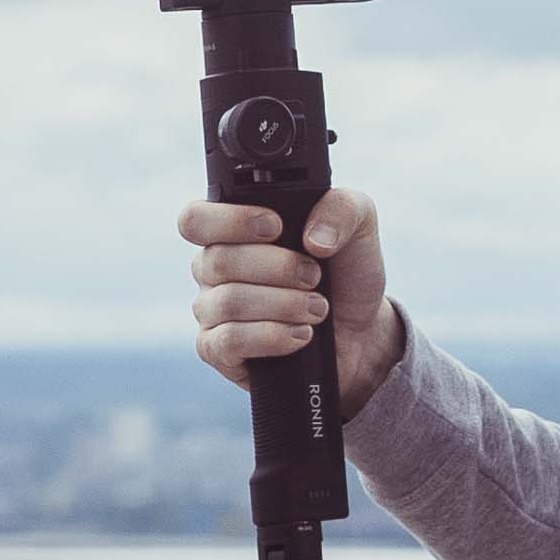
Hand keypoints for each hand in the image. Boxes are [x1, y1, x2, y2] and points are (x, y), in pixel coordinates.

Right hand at [179, 187, 403, 413]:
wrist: (362, 329)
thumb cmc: (348, 271)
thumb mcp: (359, 225)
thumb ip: (342, 208)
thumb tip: (312, 238)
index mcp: (235, 230)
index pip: (196, 219)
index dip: (229, 220)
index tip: (276, 227)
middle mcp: (214, 268)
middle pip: (217, 260)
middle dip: (278, 267)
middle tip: (315, 275)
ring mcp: (212, 310)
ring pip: (227, 301)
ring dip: (283, 304)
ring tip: (318, 308)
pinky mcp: (219, 350)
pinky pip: (228, 340)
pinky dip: (272, 335)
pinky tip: (302, 334)